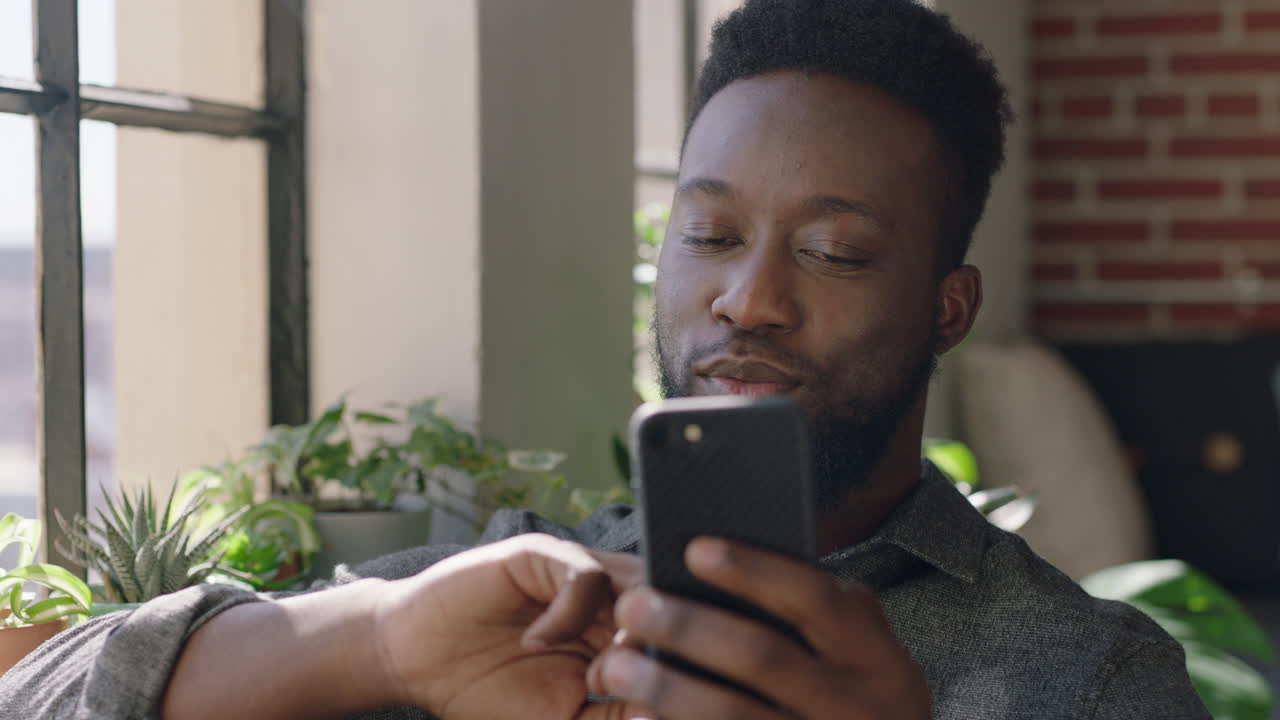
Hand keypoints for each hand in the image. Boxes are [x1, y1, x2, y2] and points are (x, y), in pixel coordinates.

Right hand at [372, 533, 652, 719]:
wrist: (417, 664)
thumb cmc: (489, 692)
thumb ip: (614, 716)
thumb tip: (663, 712)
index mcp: (618, 637)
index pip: (675, 639)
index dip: (679, 670)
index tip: (664, 702)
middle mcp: (607, 599)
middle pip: (667, 610)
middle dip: (660, 654)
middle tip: (630, 688)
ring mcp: (577, 573)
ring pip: (637, 586)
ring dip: (625, 635)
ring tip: (596, 676)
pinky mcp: (543, 555)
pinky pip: (584, 576)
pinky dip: (568, 616)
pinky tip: (536, 644)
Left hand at [587, 537, 929, 718]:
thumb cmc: (850, 701)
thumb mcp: (858, 660)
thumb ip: (814, 620)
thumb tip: (718, 563)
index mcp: (879, 660)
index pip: (815, 599)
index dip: (754, 571)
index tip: (693, 549)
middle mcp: (859, 708)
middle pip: (764, 657)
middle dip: (691, 627)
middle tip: (632, 604)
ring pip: (736, 715)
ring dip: (668, 688)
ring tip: (616, 664)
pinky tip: (640, 717)